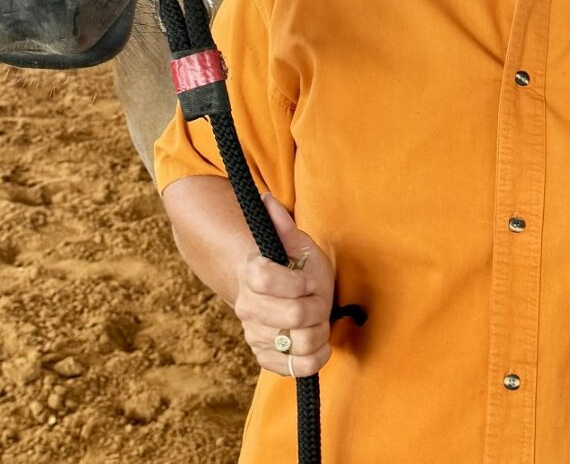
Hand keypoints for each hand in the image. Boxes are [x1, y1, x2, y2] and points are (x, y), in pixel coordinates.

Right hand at [233, 193, 335, 378]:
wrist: (276, 296)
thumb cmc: (292, 265)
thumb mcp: (295, 243)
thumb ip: (283, 226)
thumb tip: (267, 199)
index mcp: (252, 274)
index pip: (265, 279)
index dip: (295, 281)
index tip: (307, 279)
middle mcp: (249, 307)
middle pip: (293, 315)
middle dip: (316, 306)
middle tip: (319, 299)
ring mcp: (256, 335)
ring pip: (300, 343)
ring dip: (320, 331)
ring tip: (319, 320)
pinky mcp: (267, 358)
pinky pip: (298, 368)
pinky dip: (316, 358)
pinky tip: (319, 343)